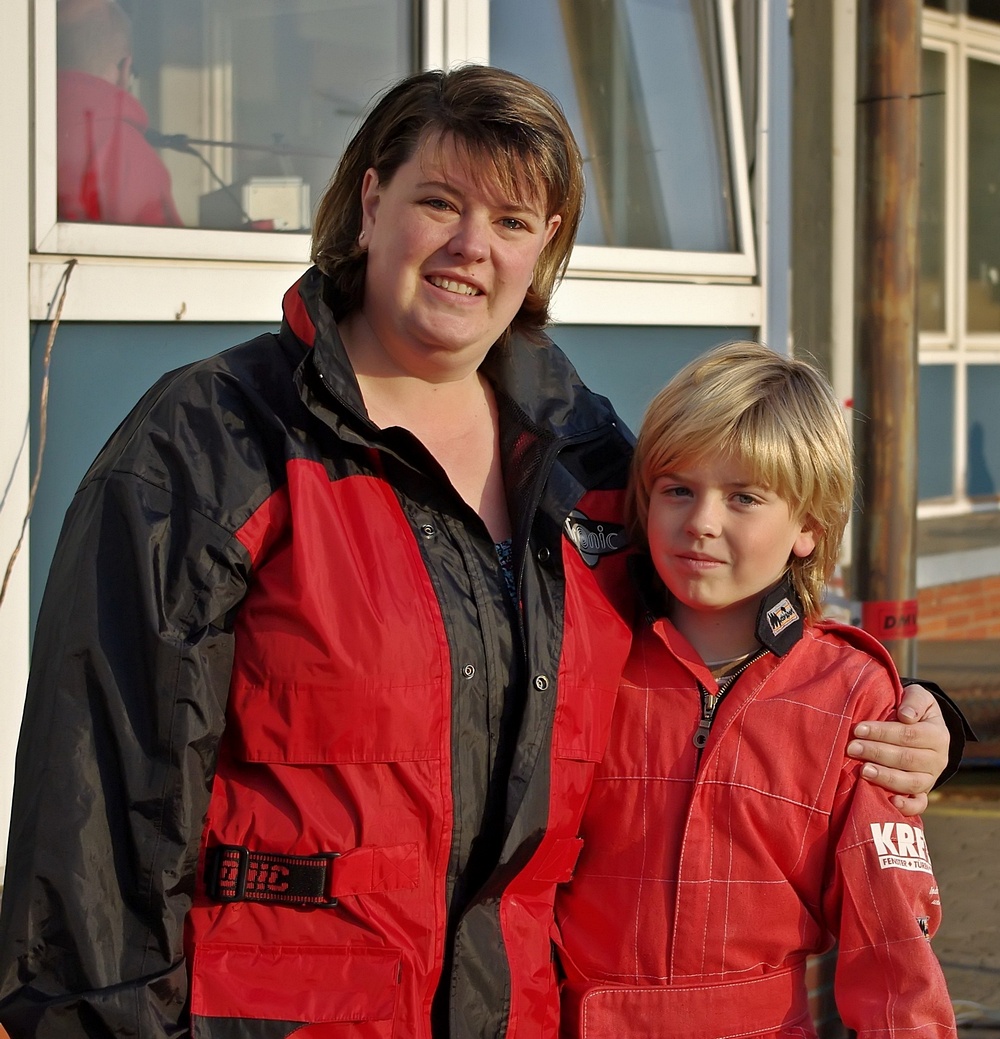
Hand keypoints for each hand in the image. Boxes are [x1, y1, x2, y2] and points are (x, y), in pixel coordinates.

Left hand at [846, 684, 948, 816]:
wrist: (920, 728)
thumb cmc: (911, 709)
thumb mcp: (918, 697)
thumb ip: (914, 701)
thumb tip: (906, 716)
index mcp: (937, 734)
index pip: (908, 734)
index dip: (883, 732)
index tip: (858, 729)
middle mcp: (937, 759)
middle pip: (906, 758)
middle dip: (876, 753)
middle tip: (852, 748)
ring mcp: (930, 778)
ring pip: (911, 782)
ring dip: (886, 777)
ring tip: (863, 770)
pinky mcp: (923, 792)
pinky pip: (919, 804)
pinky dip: (907, 806)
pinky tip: (890, 801)